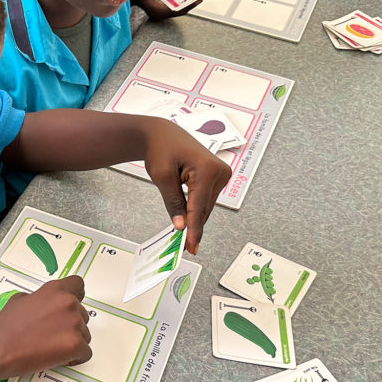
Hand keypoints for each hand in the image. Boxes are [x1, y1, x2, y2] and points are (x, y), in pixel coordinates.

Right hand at [0, 275, 91, 373]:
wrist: (0, 347)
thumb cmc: (7, 327)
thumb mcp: (19, 300)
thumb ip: (37, 298)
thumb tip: (40, 303)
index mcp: (55, 290)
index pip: (78, 284)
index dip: (78, 295)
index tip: (77, 300)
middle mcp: (68, 303)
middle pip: (83, 314)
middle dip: (71, 325)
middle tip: (55, 334)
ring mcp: (74, 324)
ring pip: (85, 335)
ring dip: (73, 341)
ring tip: (52, 346)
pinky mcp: (76, 344)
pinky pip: (86, 353)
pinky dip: (76, 357)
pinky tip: (60, 357)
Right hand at [131, 0, 203, 21]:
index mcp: (156, 10)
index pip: (178, 10)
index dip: (189, 4)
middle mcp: (158, 14)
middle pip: (178, 10)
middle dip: (189, 2)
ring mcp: (158, 12)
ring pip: (176, 8)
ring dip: (185, 0)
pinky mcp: (159, 8)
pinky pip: (173, 5)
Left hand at [142, 120, 231, 255]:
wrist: (161, 134)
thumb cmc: (160, 148)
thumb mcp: (162, 177)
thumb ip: (173, 202)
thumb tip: (181, 225)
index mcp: (207, 168)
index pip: (199, 206)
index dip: (194, 229)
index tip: (191, 246)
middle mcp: (220, 170)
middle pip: (205, 208)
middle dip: (194, 227)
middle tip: (186, 248)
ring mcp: (222, 173)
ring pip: (206, 206)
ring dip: (195, 218)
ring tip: (185, 236)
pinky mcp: (218, 176)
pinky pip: (206, 199)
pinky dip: (197, 209)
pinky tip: (188, 220)